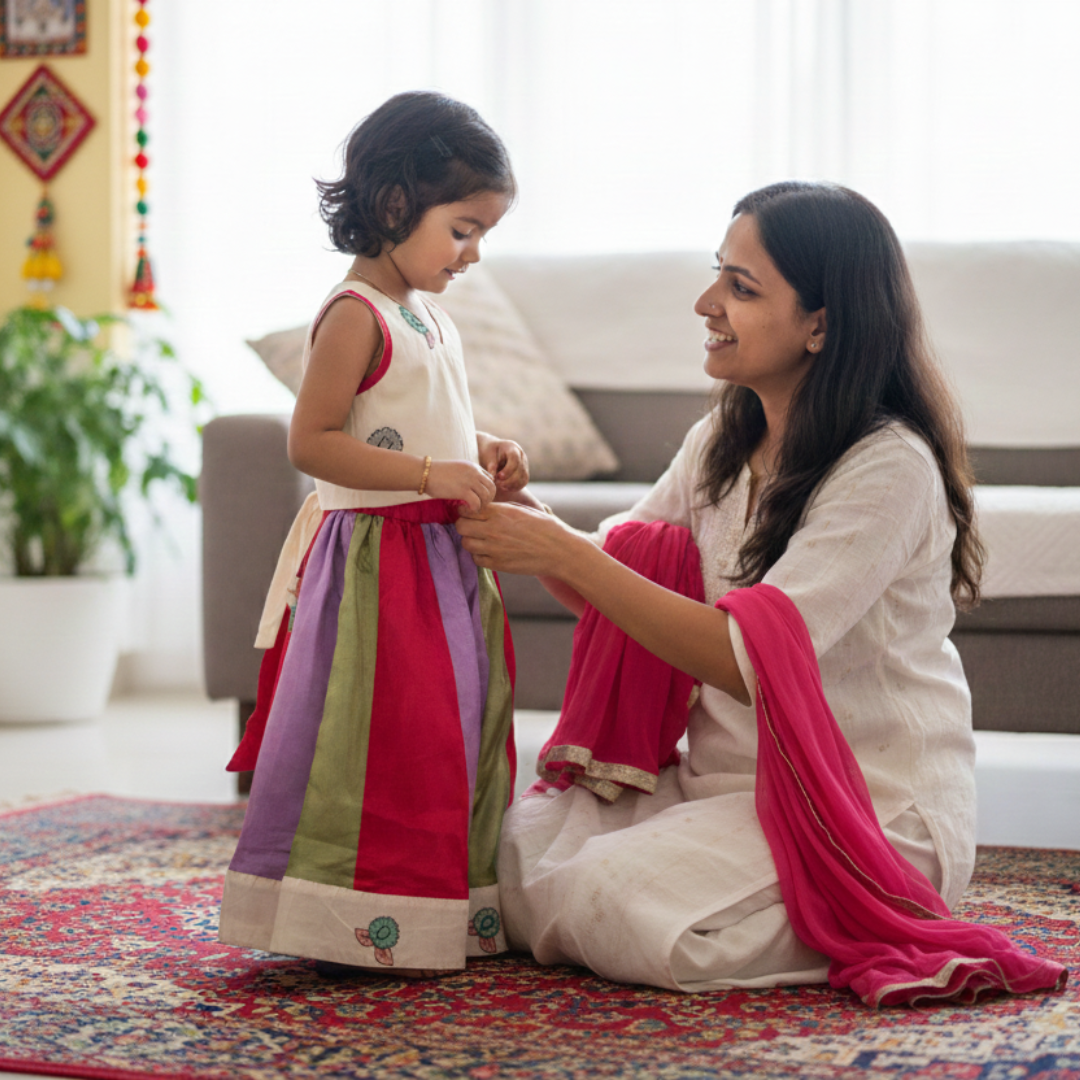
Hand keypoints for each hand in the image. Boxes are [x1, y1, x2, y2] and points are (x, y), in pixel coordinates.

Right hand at [425, 459, 496, 512]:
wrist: (424, 473)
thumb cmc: (436, 473)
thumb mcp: (456, 469)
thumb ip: (467, 475)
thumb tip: (471, 487)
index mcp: (473, 467)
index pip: (490, 479)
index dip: (486, 490)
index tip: (479, 497)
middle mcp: (474, 472)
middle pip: (492, 487)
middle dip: (488, 499)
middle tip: (479, 505)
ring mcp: (470, 481)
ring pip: (487, 496)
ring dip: (482, 505)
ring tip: (473, 508)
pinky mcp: (463, 490)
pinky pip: (477, 503)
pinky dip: (474, 509)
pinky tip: (466, 509)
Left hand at [456, 501, 571, 576]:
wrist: (558, 550)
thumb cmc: (544, 527)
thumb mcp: (522, 510)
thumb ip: (500, 509)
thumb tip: (482, 507)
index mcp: (500, 513)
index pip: (467, 509)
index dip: (465, 510)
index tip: (469, 512)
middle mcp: (493, 530)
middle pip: (461, 526)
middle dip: (464, 525)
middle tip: (472, 526)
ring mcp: (494, 548)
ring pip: (466, 543)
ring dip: (470, 540)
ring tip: (480, 539)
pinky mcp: (498, 564)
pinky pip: (476, 559)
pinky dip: (479, 555)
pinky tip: (489, 551)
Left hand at [476, 432, 528, 493]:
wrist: (493, 452)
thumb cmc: (489, 452)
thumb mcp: (488, 456)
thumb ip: (491, 466)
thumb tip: (492, 479)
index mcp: (512, 447)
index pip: (515, 459)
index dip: (508, 470)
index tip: (498, 476)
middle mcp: (521, 455)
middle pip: (521, 470)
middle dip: (509, 479)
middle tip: (497, 484)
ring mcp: (524, 464)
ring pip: (523, 477)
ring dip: (512, 485)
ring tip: (500, 486)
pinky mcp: (524, 472)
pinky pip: (523, 482)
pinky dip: (515, 487)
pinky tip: (505, 488)